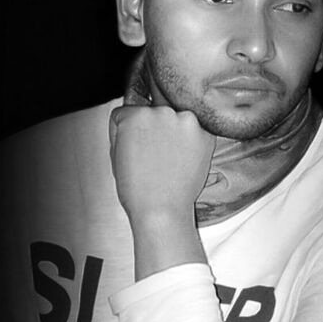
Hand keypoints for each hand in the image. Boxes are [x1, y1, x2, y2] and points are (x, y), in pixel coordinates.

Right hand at [109, 105, 214, 223]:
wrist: (161, 210)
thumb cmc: (136, 188)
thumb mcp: (117, 153)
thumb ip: (124, 129)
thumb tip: (133, 116)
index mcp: (134, 115)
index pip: (127, 113)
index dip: (126, 132)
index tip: (132, 147)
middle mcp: (160, 111)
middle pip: (153, 112)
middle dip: (152, 128)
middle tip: (151, 154)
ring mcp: (185, 120)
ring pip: (175, 119)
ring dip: (173, 132)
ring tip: (169, 159)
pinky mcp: (205, 133)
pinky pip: (195, 129)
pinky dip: (191, 140)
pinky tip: (182, 160)